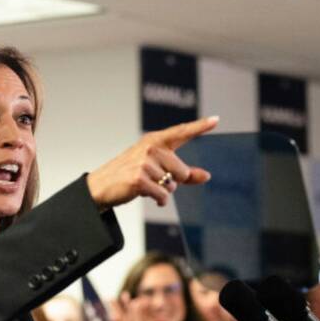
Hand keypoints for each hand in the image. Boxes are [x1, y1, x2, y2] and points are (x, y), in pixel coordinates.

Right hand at [87, 116, 218, 207]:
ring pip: (172, 186)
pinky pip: (163, 196)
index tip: (216, 120)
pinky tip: (146, 194)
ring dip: (162, 191)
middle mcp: (151, 148)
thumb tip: (207, 176)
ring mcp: (144, 162)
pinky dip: (159, 200)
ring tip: (146, 185)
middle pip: (182, 172)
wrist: (102, 185)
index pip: (182, 132)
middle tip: (154, 179)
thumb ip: (184, 172)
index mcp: (155, 140)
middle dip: (173, 181)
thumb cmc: (131, 173)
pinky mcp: (139, 179)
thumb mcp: (157, 169)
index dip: (200, 126)